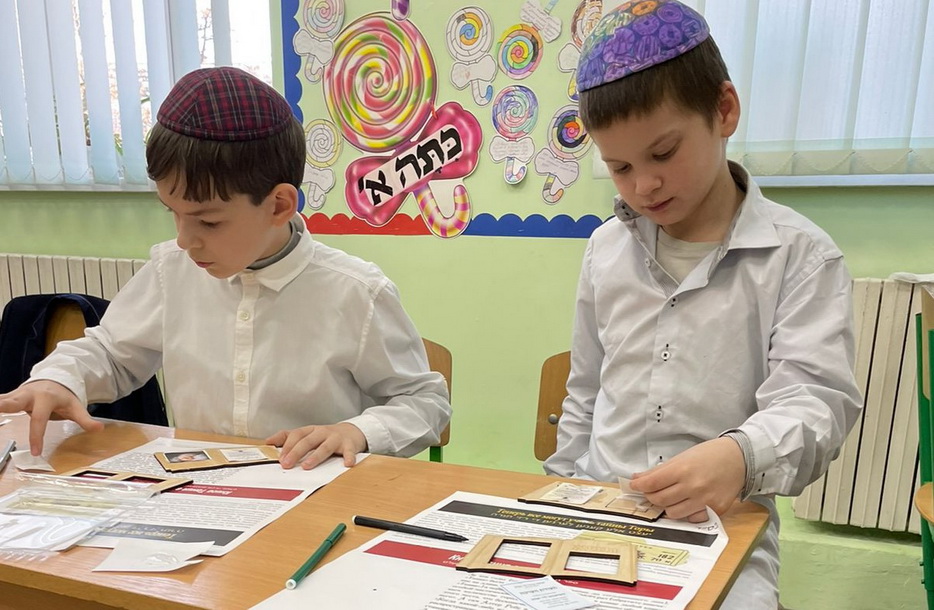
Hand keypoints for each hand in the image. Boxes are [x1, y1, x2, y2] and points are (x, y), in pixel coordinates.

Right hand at [0, 380, 102, 454]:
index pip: (39, 420)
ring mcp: (15, 395)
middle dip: (2, 405)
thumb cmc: (63, 397)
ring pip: (1, 400)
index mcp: (44, 398)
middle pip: (11, 401)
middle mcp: (27, 394)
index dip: (36, 436)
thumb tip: (99, 429)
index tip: (35, 452)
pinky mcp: (8, 397)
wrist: (53, 379)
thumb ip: (85, 419)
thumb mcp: (76, 406)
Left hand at [266, 422, 366, 469]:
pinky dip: (349, 457)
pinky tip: (347, 464)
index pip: (297, 435)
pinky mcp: (349, 445)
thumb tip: (268, 442)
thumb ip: (288, 437)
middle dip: (296, 452)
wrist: (351, 432)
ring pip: (325, 447)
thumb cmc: (326, 436)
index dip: (287, 446)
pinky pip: (349, 451)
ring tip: (307, 466)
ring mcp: (336, 438)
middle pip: (308, 441)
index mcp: (311, 430)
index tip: (280, 458)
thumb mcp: (307, 434)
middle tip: (287, 464)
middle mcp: (323, 432)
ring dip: (316, 456)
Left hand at [629, 437, 744, 521]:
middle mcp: (692, 487)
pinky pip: (692, 519)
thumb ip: (659, 470)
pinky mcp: (716, 510)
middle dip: (651, 496)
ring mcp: (705, 500)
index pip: (652, 483)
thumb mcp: (682, 457)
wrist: (740, 458)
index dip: (639, 486)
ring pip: (673, 513)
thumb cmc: (710, 455)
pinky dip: (685, 514)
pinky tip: (686, 504)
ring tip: (669, 498)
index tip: (634, 486)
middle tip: (651, 492)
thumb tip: (637, 478)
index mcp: (682, 470)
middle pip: (659, 500)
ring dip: (666, 507)